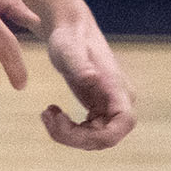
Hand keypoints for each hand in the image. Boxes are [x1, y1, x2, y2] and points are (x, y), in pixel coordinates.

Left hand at [39, 12, 136, 149]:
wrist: (70, 32)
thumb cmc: (69, 39)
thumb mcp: (69, 50)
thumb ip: (80, 65)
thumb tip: (92, 78)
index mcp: (118, 88)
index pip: (124, 122)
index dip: (102, 135)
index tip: (67, 127)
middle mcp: (119, 101)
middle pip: (106, 137)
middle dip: (74, 136)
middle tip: (47, 116)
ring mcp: (110, 107)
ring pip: (95, 138)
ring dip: (68, 134)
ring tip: (46, 113)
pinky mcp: (98, 109)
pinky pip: (88, 131)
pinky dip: (67, 129)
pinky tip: (51, 111)